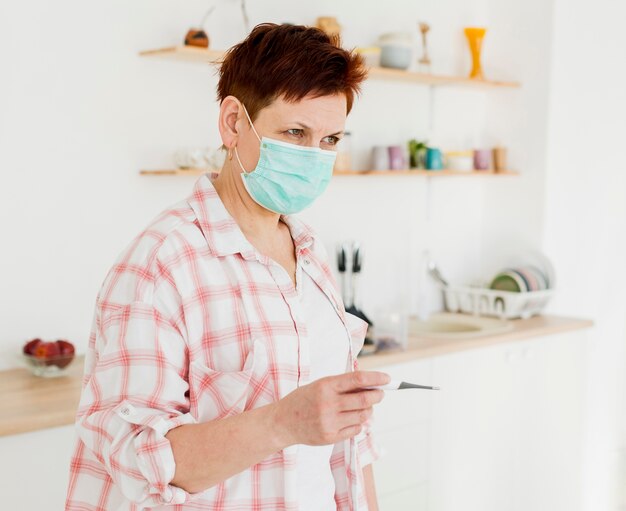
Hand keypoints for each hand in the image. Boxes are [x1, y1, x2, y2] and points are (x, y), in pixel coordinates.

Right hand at [272, 370, 389, 446]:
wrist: (282, 422)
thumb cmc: (303, 400)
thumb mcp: (319, 385)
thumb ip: (342, 385)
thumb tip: (370, 385)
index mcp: (325, 386)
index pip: (357, 380)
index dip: (376, 378)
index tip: (387, 378)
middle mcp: (328, 404)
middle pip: (365, 400)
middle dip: (377, 396)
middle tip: (381, 393)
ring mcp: (329, 422)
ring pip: (363, 416)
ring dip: (368, 411)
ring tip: (364, 407)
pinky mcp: (330, 436)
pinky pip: (355, 430)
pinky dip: (359, 423)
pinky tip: (351, 419)